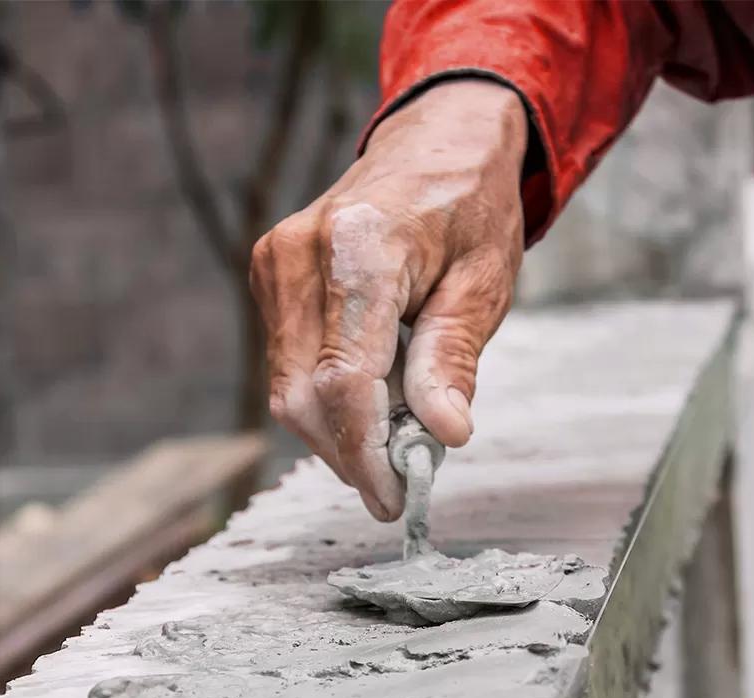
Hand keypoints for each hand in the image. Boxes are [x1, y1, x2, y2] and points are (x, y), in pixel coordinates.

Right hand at [249, 80, 527, 520]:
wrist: (436, 143)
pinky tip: (372, 396)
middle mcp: (300, 254)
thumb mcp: (484, 283)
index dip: (365, 454)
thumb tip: (443, 435)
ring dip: (338, 431)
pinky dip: (327, 400)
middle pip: (303, 397)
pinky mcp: (269, 276)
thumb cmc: (469, 209)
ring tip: (396, 429)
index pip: (343, 381)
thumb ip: (452, 359)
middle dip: (350, 454)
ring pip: (288, 391)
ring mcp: (275, 264)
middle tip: (400, 477)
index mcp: (361, 247)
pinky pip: (287, 366)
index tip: (393, 498)